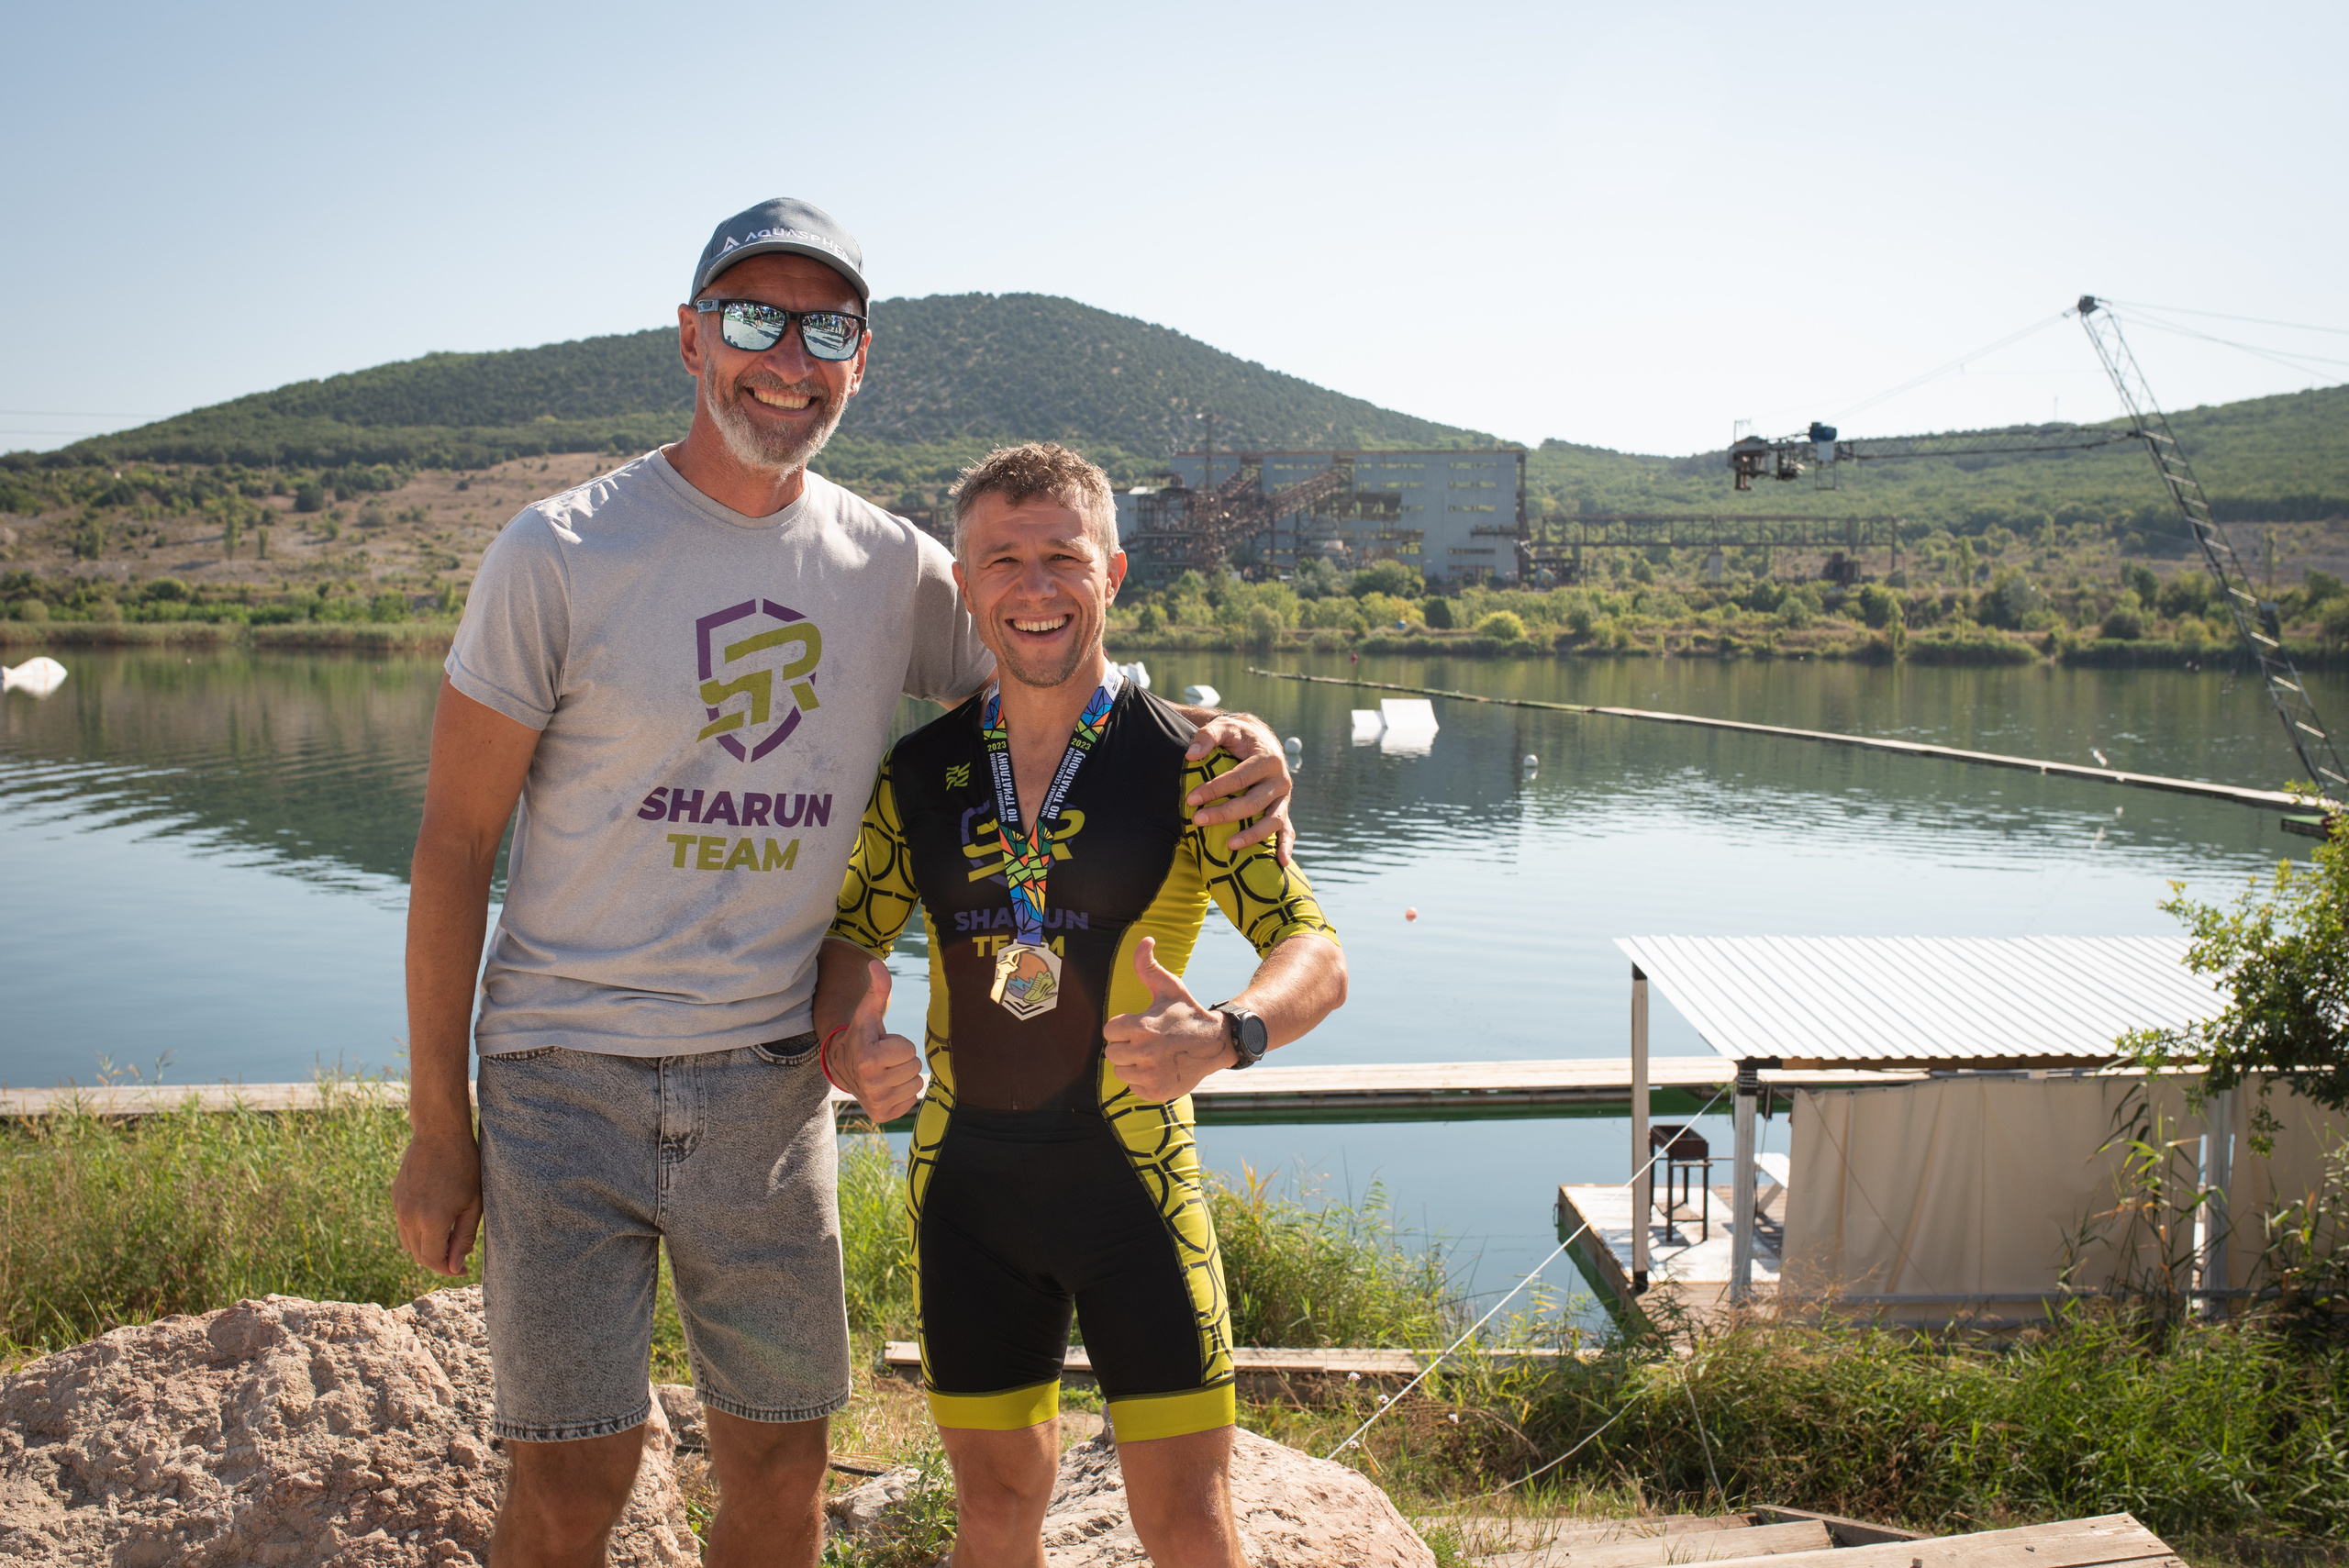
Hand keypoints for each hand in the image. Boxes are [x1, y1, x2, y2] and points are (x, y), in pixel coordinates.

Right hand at [392, 1128, 482, 1277]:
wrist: (439, 1133)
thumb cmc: (465, 1166)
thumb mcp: (473, 1203)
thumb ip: (464, 1237)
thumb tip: (455, 1266)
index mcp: (431, 1220)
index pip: (433, 1260)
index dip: (448, 1269)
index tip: (463, 1269)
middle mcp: (409, 1216)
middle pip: (418, 1255)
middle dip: (438, 1262)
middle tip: (458, 1258)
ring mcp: (399, 1206)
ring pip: (408, 1243)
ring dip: (425, 1248)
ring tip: (448, 1241)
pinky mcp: (396, 1197)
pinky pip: (403, 1225)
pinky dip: (417, 1233)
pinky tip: (436, 1223)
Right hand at [835, 959, 923, 1123]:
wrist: (843, 1067)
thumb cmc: (862, 1036)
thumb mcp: (868, 1012)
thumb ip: (878, 988)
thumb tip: (876, 963)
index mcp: (867, 1058)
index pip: (908, 1049)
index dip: (897, 1043)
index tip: (881, 1045)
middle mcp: (870, 1084)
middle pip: (914, 1066)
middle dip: (902, 1059)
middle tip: (884, 1059)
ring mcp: (876, 1102)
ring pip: (916, 1083)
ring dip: (903, 1076)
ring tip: (885, 1071)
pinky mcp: (883, 1115)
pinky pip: (912, 1100)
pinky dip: (902, 1093)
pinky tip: (886, 1086)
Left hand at [1103, 937, 1235, 1101]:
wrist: (1216, 1042)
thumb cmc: (1187, 1013)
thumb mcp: (1169, 987)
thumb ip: (1148, 966)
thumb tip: (1145, 939)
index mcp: (1141, 1027)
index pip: (1109, 1032)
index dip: (1123, 1027)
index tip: (1140, 1025)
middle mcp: (1144, 1053)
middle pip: (1111, 1053)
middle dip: (1125, 1046)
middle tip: (1145, 1041)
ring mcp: (1151, 1075)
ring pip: (1121, 1072)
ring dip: (1133, 1064)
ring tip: (1153, 1054)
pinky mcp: (1157, 1092)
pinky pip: (1134, 1088)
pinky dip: (1143, 1081)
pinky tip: (1159, 1069)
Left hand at [1186, 711, 1295, 864]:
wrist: (1261, 739)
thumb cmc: (1238, 735)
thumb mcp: (1224, 727)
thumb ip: (1207, 736)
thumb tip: (1191, 756)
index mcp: (1268, 759)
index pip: (1239, 778)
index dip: (1215, 789)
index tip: (1192, 799)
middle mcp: (1281, 779)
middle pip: (1253, 802)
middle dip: (1224, 813)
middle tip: (1198, 820)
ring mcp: (1285, 797)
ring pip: (1272, 821)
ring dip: (1252, 835)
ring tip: (1229, 845)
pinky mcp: (1284, 809)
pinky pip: (1288, 830)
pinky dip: (1286, 846)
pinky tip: (1281, 863)